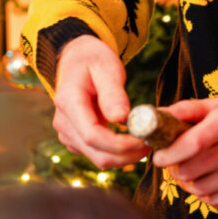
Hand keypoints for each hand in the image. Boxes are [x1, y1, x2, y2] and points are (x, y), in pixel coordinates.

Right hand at [51, 36, 148, 167]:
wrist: (77, 59)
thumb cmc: (93, 59)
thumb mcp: (106, 67)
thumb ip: (113, 93)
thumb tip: (121, 118)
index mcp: (69, 102)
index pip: (93, 135)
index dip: (120, 144)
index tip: (145, 139)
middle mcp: (64, 123)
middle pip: (97, 154)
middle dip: (128, 155)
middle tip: (154, 142)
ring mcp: (67, 133)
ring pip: (99, 159)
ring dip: (125, 156)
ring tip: (147, 140)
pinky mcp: (75, 140)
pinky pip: (98, 154)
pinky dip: (119, 153)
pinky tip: (133, 139)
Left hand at [152, 91, 217, 205]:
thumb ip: (189, 109)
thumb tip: (157, 116)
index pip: (191, 144)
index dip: (169, 154)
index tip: (159, 157)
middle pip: (192, 170)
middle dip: (176, 168)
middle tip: (175, 162)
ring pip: (201, 188)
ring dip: (189, 182)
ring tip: (191, 171)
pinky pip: (217, 199)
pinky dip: (206, 192)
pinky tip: (208, 179)